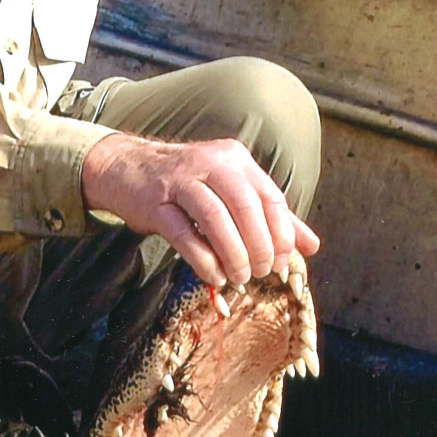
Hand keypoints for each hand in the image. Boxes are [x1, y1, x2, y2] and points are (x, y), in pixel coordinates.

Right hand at [81, 132, 319, 288]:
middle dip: (259, 247)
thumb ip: (269, 216)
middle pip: (246, 207)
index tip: (280, 263)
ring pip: (215, 218)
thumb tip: (312, 246)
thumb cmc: (183, 184)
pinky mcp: (154, 202)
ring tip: (239, 277)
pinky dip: (203, 259)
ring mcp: (179, 180)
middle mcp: (209, 163)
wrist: (124, 167)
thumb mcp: (229, 191)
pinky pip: (183, 233)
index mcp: (234, 159)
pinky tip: (214, 276)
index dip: (281, 234)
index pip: (270, 197)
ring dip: (233, 255)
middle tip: (260, 273)